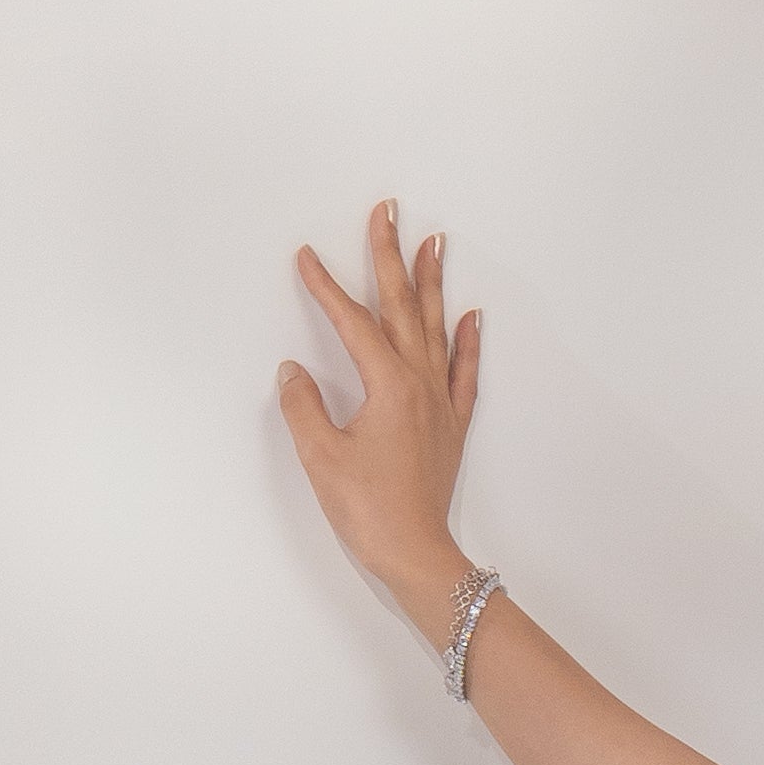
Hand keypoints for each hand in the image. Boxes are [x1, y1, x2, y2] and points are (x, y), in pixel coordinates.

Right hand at [280, 203, 480, 633]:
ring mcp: (440, 403)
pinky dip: (466, 341)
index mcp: (386, 385)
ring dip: (431, 283)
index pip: (353, 323)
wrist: (417, 554)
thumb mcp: (321, 456)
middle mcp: (419, 384)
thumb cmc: (368, 509)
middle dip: (391, 256)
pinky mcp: (451, 426)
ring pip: (435, 329)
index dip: (327, 287)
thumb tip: (294, 372)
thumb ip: (304, 406)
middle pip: (402, 307)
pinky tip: (470, 317)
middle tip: (388, 210)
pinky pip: (463, 372)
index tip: (307, 256)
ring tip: (433, 242)